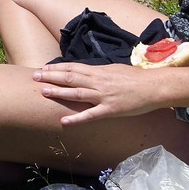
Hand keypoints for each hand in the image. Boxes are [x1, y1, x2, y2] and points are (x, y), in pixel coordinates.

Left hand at [30, 62, 165, 125]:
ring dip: (58, 92)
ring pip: (76, 93)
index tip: (43, 68)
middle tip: (34, 77)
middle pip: (70, 77)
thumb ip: (99, 71)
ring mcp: (103, 96)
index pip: (73, 67)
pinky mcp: (110, 110)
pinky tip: (64, 121)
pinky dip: (76, 118)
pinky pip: (90, 115)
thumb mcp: (114, 69)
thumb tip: (87, 72)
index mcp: (99, 71)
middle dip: (51, 77)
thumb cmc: (136, 77)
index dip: (56, 68)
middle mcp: (98, 81)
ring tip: (42, 92)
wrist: (154, 86)